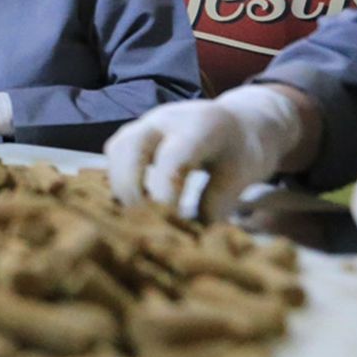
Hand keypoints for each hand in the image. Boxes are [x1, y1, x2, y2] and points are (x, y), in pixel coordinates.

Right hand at [104, 85, 306, 218]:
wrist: (239, 121)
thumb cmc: (241, 151)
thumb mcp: (240, 176)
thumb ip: (217, 203)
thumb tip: (194, 237)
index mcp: (201, 125)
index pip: (172, 160)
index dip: (163, 194)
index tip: (166, 225)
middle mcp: (168, 118)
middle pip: (130, 146)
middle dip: (129, 187)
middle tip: (139, 221)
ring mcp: (148, 122)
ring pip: (117, 148)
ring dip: (119, 184)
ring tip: (133, 215)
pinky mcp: (136, 132)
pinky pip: (115, 152)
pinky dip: (117, 179)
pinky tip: (130, 204)